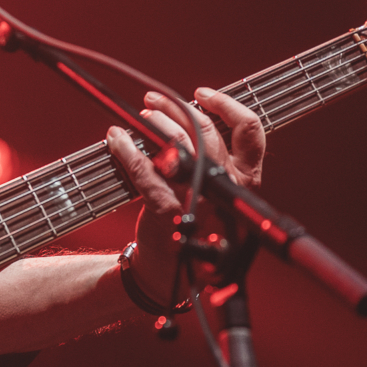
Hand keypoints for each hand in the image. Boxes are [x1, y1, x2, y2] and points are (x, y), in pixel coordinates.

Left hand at [106, 88, 266, 304]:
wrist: (170, 272)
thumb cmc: (194, 223)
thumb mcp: (216, 189)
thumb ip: (214, 157)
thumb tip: (193, 114)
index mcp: (245, 179)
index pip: (250, 131)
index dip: (227, 105)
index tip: (202, 94)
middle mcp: (226, 188)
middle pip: (206, 132)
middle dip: (177, 108)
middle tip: (154, 101)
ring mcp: (196, 199)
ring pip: (178, 145)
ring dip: (155, 124)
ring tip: (141, 116)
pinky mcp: (166, 210)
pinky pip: (144, 170)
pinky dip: (127, 150)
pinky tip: (116, 140)